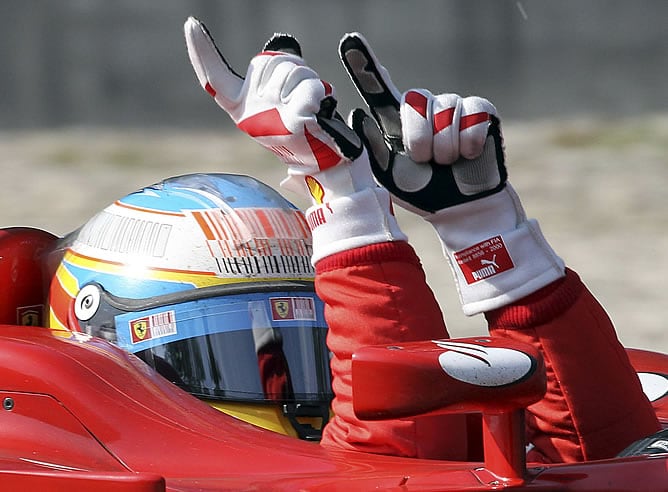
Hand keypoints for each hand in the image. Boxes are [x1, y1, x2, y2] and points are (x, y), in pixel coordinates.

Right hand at [184, 17, 363, 196]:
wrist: (320, 164)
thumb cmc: (300, 129)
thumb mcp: (276, 102)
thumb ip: (271, 77)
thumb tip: (282, 42)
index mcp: (240, 107)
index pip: (214, 78)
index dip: (202, 51)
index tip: (190, 24)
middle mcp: (250, 113)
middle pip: (271, 62)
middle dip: (294, 70)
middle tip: (300, 98)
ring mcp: (270, 118)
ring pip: (295, 72)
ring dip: (310, 82)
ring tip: (311, 108)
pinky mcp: (292, 124)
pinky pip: (310, 88)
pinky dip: (321, 94)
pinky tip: (319, 111)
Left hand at [338, 33, 506, 214]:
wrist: (460, 208)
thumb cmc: (422, 190)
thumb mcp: (390, 176)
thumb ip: (373, 148)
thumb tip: (358, 113)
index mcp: (397, 119)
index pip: (378, 87)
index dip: (364, 64)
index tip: (349, 42)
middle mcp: (423, 106)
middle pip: (413, 100)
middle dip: (419, 139)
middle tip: (427, 162)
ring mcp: (452, 105)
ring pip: (444, 112)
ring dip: (445, 148)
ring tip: (447, 163)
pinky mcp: (480, 110)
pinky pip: (472, 116)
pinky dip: (469, 142)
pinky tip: (468, 154)